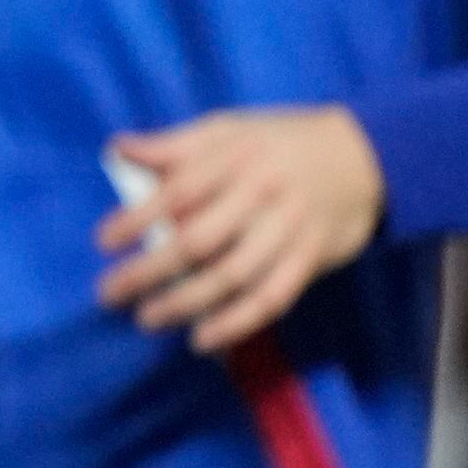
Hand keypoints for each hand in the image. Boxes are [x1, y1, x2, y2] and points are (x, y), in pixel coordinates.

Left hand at [95, 107, 385, 351]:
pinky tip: (202, 339)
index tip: (104, 243)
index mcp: (235, 159)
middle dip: (150, 271)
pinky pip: (272, 298)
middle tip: (110, 293)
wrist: (363, 158)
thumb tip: (117, 149)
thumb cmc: (278, 142)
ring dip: (186, 303)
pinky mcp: (310, 260)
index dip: (138, 218)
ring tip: (147, 318)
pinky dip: (236, 323)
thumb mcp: (228, 128)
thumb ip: (173, 145)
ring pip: (233, 276)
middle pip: (199, 241)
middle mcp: (261, 196)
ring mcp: (288, 231)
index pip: (178, 193)